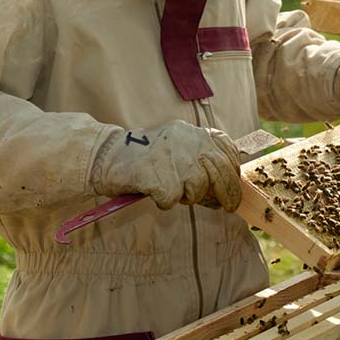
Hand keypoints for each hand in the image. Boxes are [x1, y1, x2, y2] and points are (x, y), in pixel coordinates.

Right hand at [91, 121, 241, 211]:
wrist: (107, 155)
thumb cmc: (143, 157)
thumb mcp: (176, 146)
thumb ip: (199, 157)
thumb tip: (226, 184)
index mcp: (192, 132)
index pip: (226, 149)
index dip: (232, 170)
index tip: (232, 185)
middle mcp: (188, 141)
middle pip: (221, 171)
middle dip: (227, 193)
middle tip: (226, 207)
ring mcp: (175, 159)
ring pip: (198, 189)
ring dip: (187, 197)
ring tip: (169, 190)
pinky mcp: (161, 178)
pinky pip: (172, 200)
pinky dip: (163, 202)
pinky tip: (152, 191)